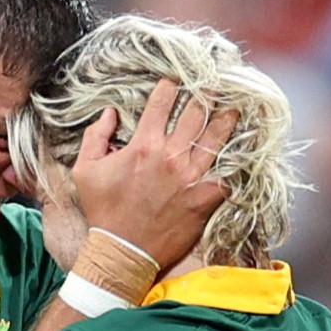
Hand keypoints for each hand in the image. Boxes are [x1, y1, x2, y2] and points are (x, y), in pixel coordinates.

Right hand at [65, 78, 223, 270]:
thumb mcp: (85, 171)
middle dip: (205, 95)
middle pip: (195, 114)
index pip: (161, 104)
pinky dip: (235, 161)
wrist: (122, 251)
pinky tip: (245, 149)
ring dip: (226, 119)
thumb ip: (95, 137)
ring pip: (215, 138)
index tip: (177, 78)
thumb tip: (109, 113)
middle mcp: (169, 156)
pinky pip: (226, 174)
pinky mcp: (204, 198)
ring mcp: (190, 177)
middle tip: (215, 84)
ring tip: (235, 106)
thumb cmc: (103, 212)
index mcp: (143, 146)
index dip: (170, 86)